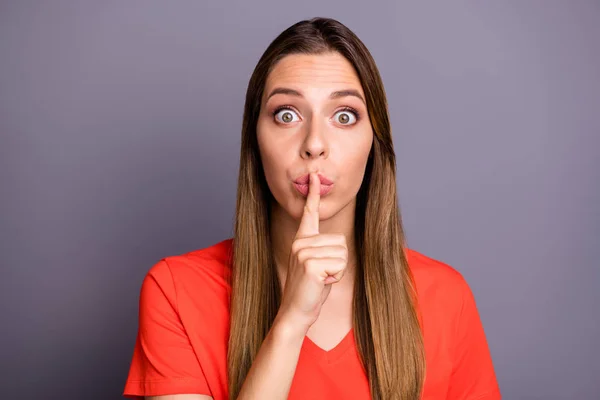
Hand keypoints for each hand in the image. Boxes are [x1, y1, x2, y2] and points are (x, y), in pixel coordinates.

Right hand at [275, 172, 348, 333]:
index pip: (309, 213)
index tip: (315, 176)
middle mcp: (300, 243)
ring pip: (342, 254)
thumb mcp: (318, 265)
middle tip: (322, 275)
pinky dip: (335, 278)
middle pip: (342, 242)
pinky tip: (320, 283)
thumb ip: (324, 250)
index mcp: (302, 240)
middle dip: (339, 262)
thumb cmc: (310, 290)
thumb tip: (340, 243)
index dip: (313, 194)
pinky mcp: (310, 265)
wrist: (296, 312)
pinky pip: (339, 265)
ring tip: (320, 279)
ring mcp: (303, 253)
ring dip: (337, 271)